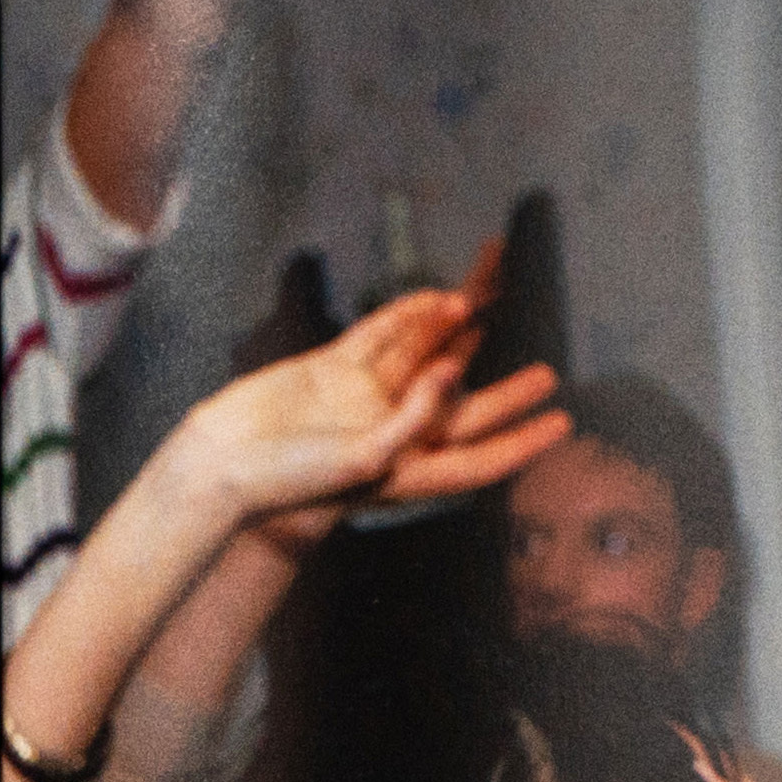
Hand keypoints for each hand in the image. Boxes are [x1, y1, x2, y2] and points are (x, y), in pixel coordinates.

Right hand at [178, 277, 569, 553]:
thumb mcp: (362, 461)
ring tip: (485, 304)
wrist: (222, 463)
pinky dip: (407, 318)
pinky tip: (435, 300)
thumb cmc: (289, 481)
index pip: (478, 462)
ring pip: (422, 360)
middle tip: (548, 375)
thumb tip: (450, 369)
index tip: (559, 426)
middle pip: (463, 411)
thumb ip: (412, 419)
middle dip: (506, 394)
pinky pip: (380, 339)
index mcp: (404, 472)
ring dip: (453, 335)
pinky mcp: (333, 370)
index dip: (521, 444)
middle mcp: (390, 434)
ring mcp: (362, 399)